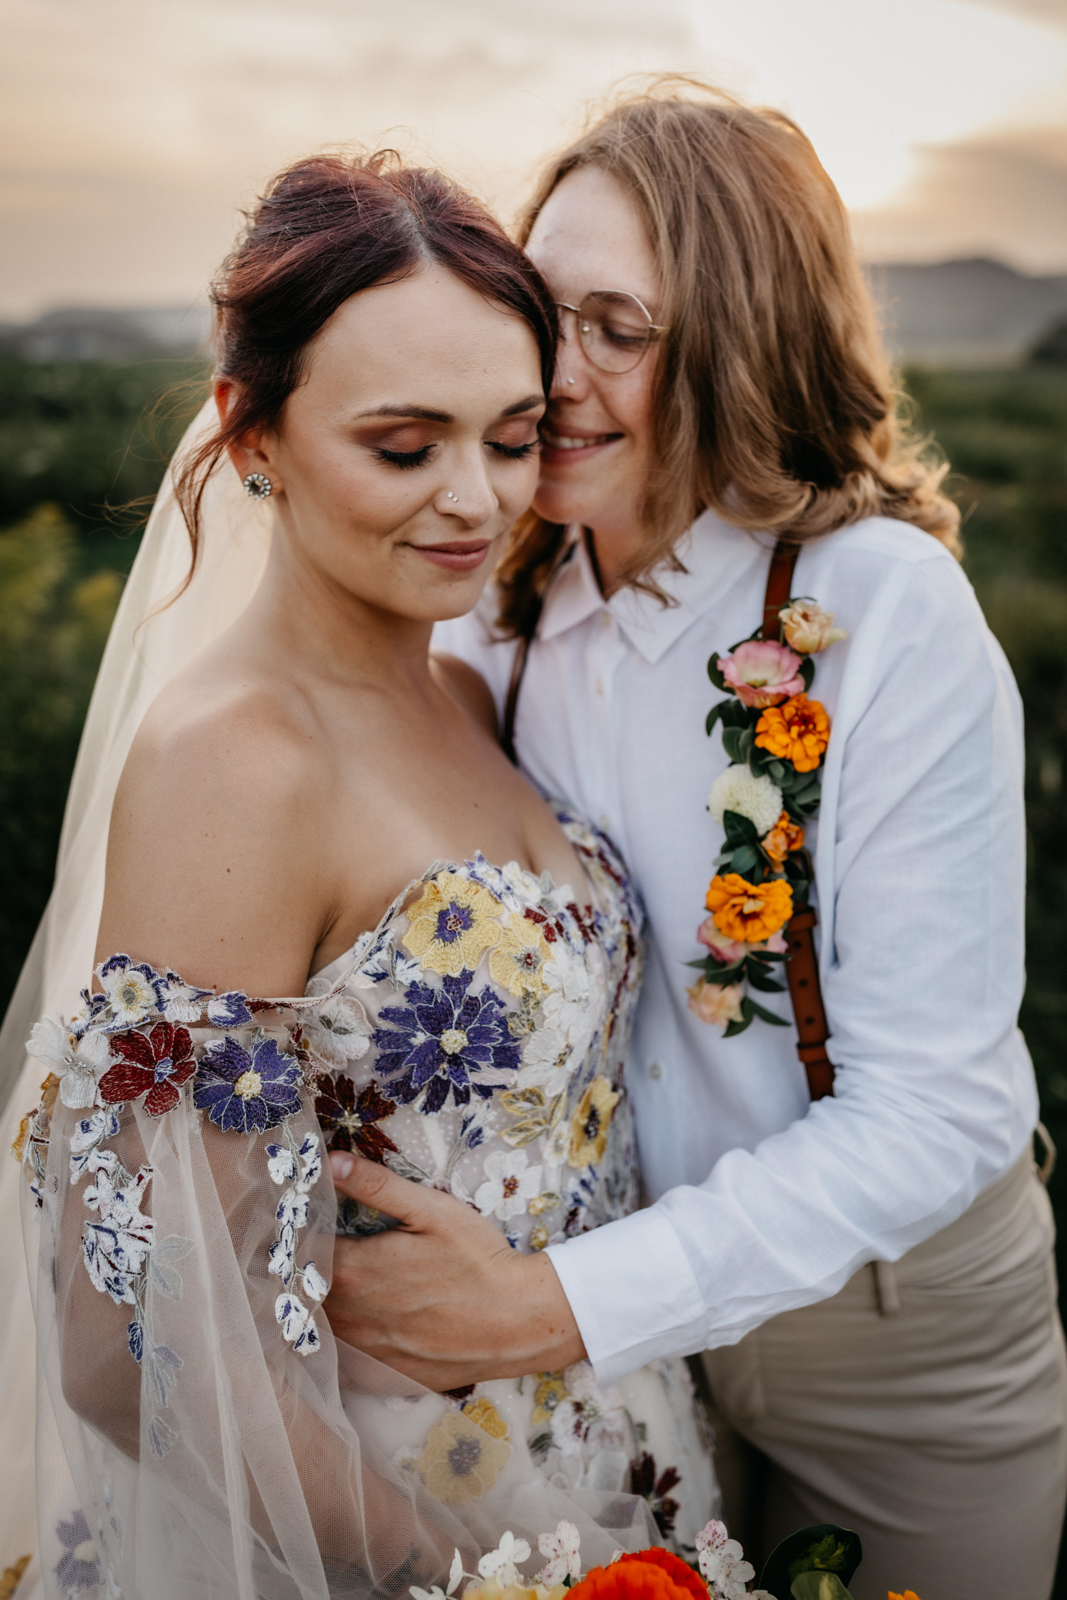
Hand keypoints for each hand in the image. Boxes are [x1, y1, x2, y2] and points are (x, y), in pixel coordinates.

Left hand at [323, 1151, 585, 1389]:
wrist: (518, 1322)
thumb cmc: (477, 1259)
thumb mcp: (431, 1210)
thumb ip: (377, 1186)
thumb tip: (328, 1163)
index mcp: (355, 1270)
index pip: (301, 1252)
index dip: (295, 1237)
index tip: (297, 1224)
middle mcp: (350, 1316)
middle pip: (303, 1293)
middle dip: (300, 1273)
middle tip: (306, 1252)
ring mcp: (365, 1352)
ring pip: (319, 1328)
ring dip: (316, 1308)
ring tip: (325, 1286)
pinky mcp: (383, 1376)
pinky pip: (342, 1360)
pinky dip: (337, 1342)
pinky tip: (352, 1326)